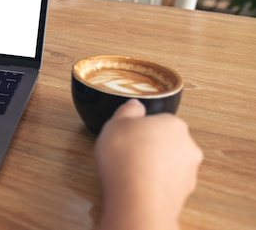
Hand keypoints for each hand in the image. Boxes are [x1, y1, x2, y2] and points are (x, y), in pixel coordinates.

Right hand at [94, 99, 202, 229]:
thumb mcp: (116, 122)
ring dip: (154, 166)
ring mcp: (188, 172)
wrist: (137, 199)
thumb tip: (135, 106)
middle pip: (167, 141)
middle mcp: (188, 146)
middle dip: (150, 146)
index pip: (159, 121)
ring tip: (131, 173)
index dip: (140, 128)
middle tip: (127, 152)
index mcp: (173, 124)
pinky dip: (155, 184)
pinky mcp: (184, 195)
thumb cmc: (126, 157)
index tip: (127, 135)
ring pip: (169, 164)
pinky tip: (138, 187)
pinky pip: (166, 184)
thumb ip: (128, 110)